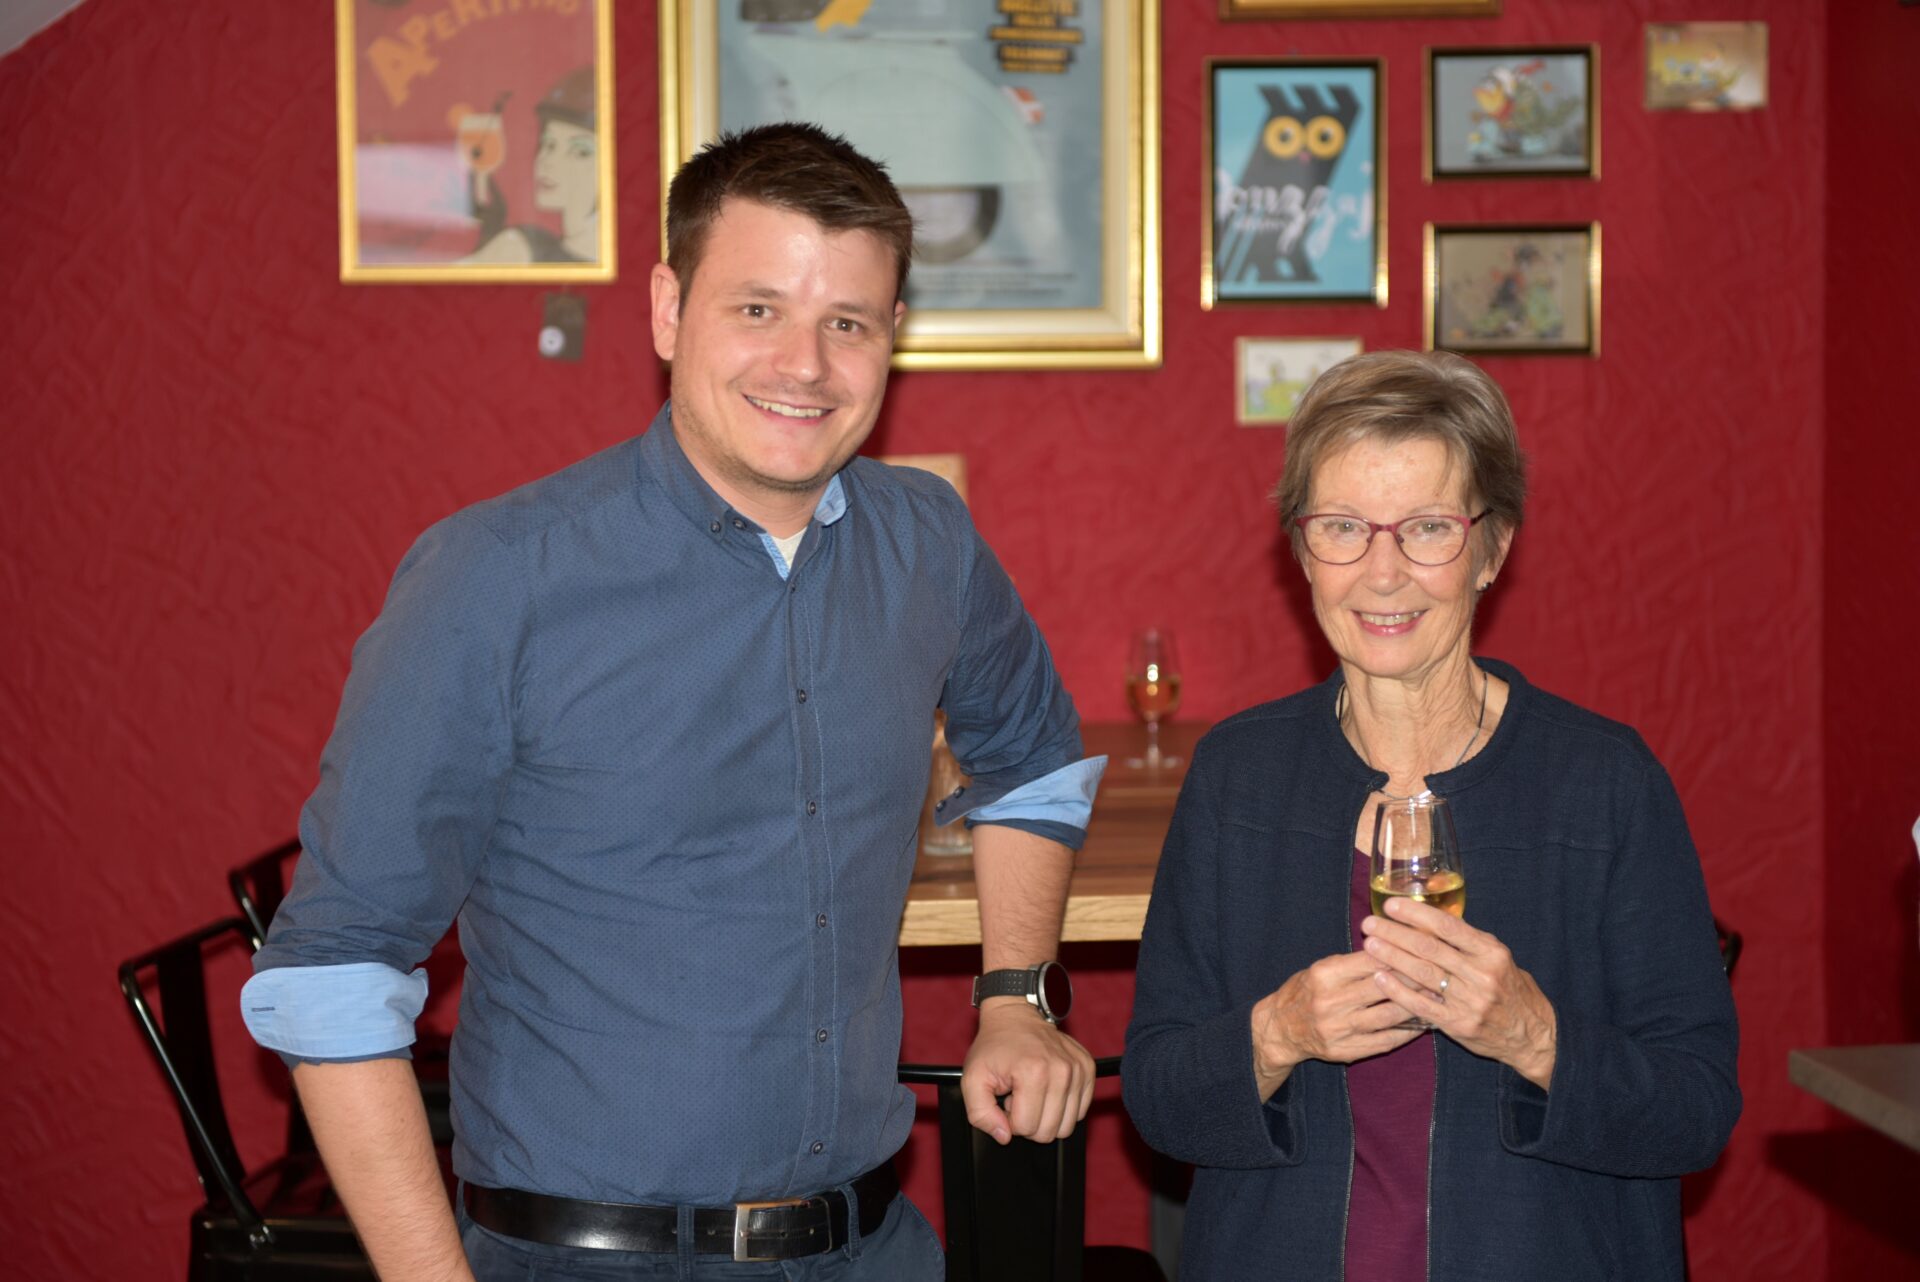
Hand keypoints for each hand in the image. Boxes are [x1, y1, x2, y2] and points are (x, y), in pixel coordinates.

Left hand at [961, 999, 1095, 1144]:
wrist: (1015, 1016)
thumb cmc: (994, 1046)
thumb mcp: (973, 1078)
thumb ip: (980, 1114)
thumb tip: (1004, 1136)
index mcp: (1033, 1072)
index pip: (1025, 1128)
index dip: (1010, 1120)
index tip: (1006, 1099)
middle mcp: (1062, 1071)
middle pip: (1048, 1132)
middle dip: (1029, 1120)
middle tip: (1018, 1095)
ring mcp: (1078, 1069)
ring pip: (1066, 1127)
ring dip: (1046, 1115)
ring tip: (1032, 1092)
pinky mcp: (1088, 1069)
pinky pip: (1079, 1112)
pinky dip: (1062, 1106)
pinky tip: (1047, 1089)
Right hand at [1250, 952, 1423, 1099]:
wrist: (1281, 1028)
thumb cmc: (1305, 991)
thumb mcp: (1322, 968)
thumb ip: (1354, 962)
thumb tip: (1393, 951)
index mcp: (1325, 976)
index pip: (1370, 961)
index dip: (1398, 953)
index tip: (1422, 948)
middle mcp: (1332, 1002)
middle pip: (1383, 988)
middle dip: (1414, 978)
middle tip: (1439, 970)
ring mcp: (1340, 1029)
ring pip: (1389, 1016)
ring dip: (1416, 1006)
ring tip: (1437, 996)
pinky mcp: (1347, 1051)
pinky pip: (1385, 1040)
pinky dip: (1407, 1032)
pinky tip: (1423, 1024)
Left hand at [1361, 897, 1557, 1088]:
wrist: (1531, 1034)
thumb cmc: (1510, 989)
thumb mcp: (1497, 958)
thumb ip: (1468, 941)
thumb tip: (1430, 918)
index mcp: (1491, 952)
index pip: (1448, 926)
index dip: (1416, 914)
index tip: (1391, 904)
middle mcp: (1482, 975)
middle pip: (1430, 948)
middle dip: (1395, 933)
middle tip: (1370, 923)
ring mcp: (1470, 1001)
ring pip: (1423, 974)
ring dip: (1392, 958)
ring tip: (1370, 945)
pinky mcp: (1459, 1024)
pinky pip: (1422, 1005)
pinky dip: (1398, 991)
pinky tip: (1380, 979)